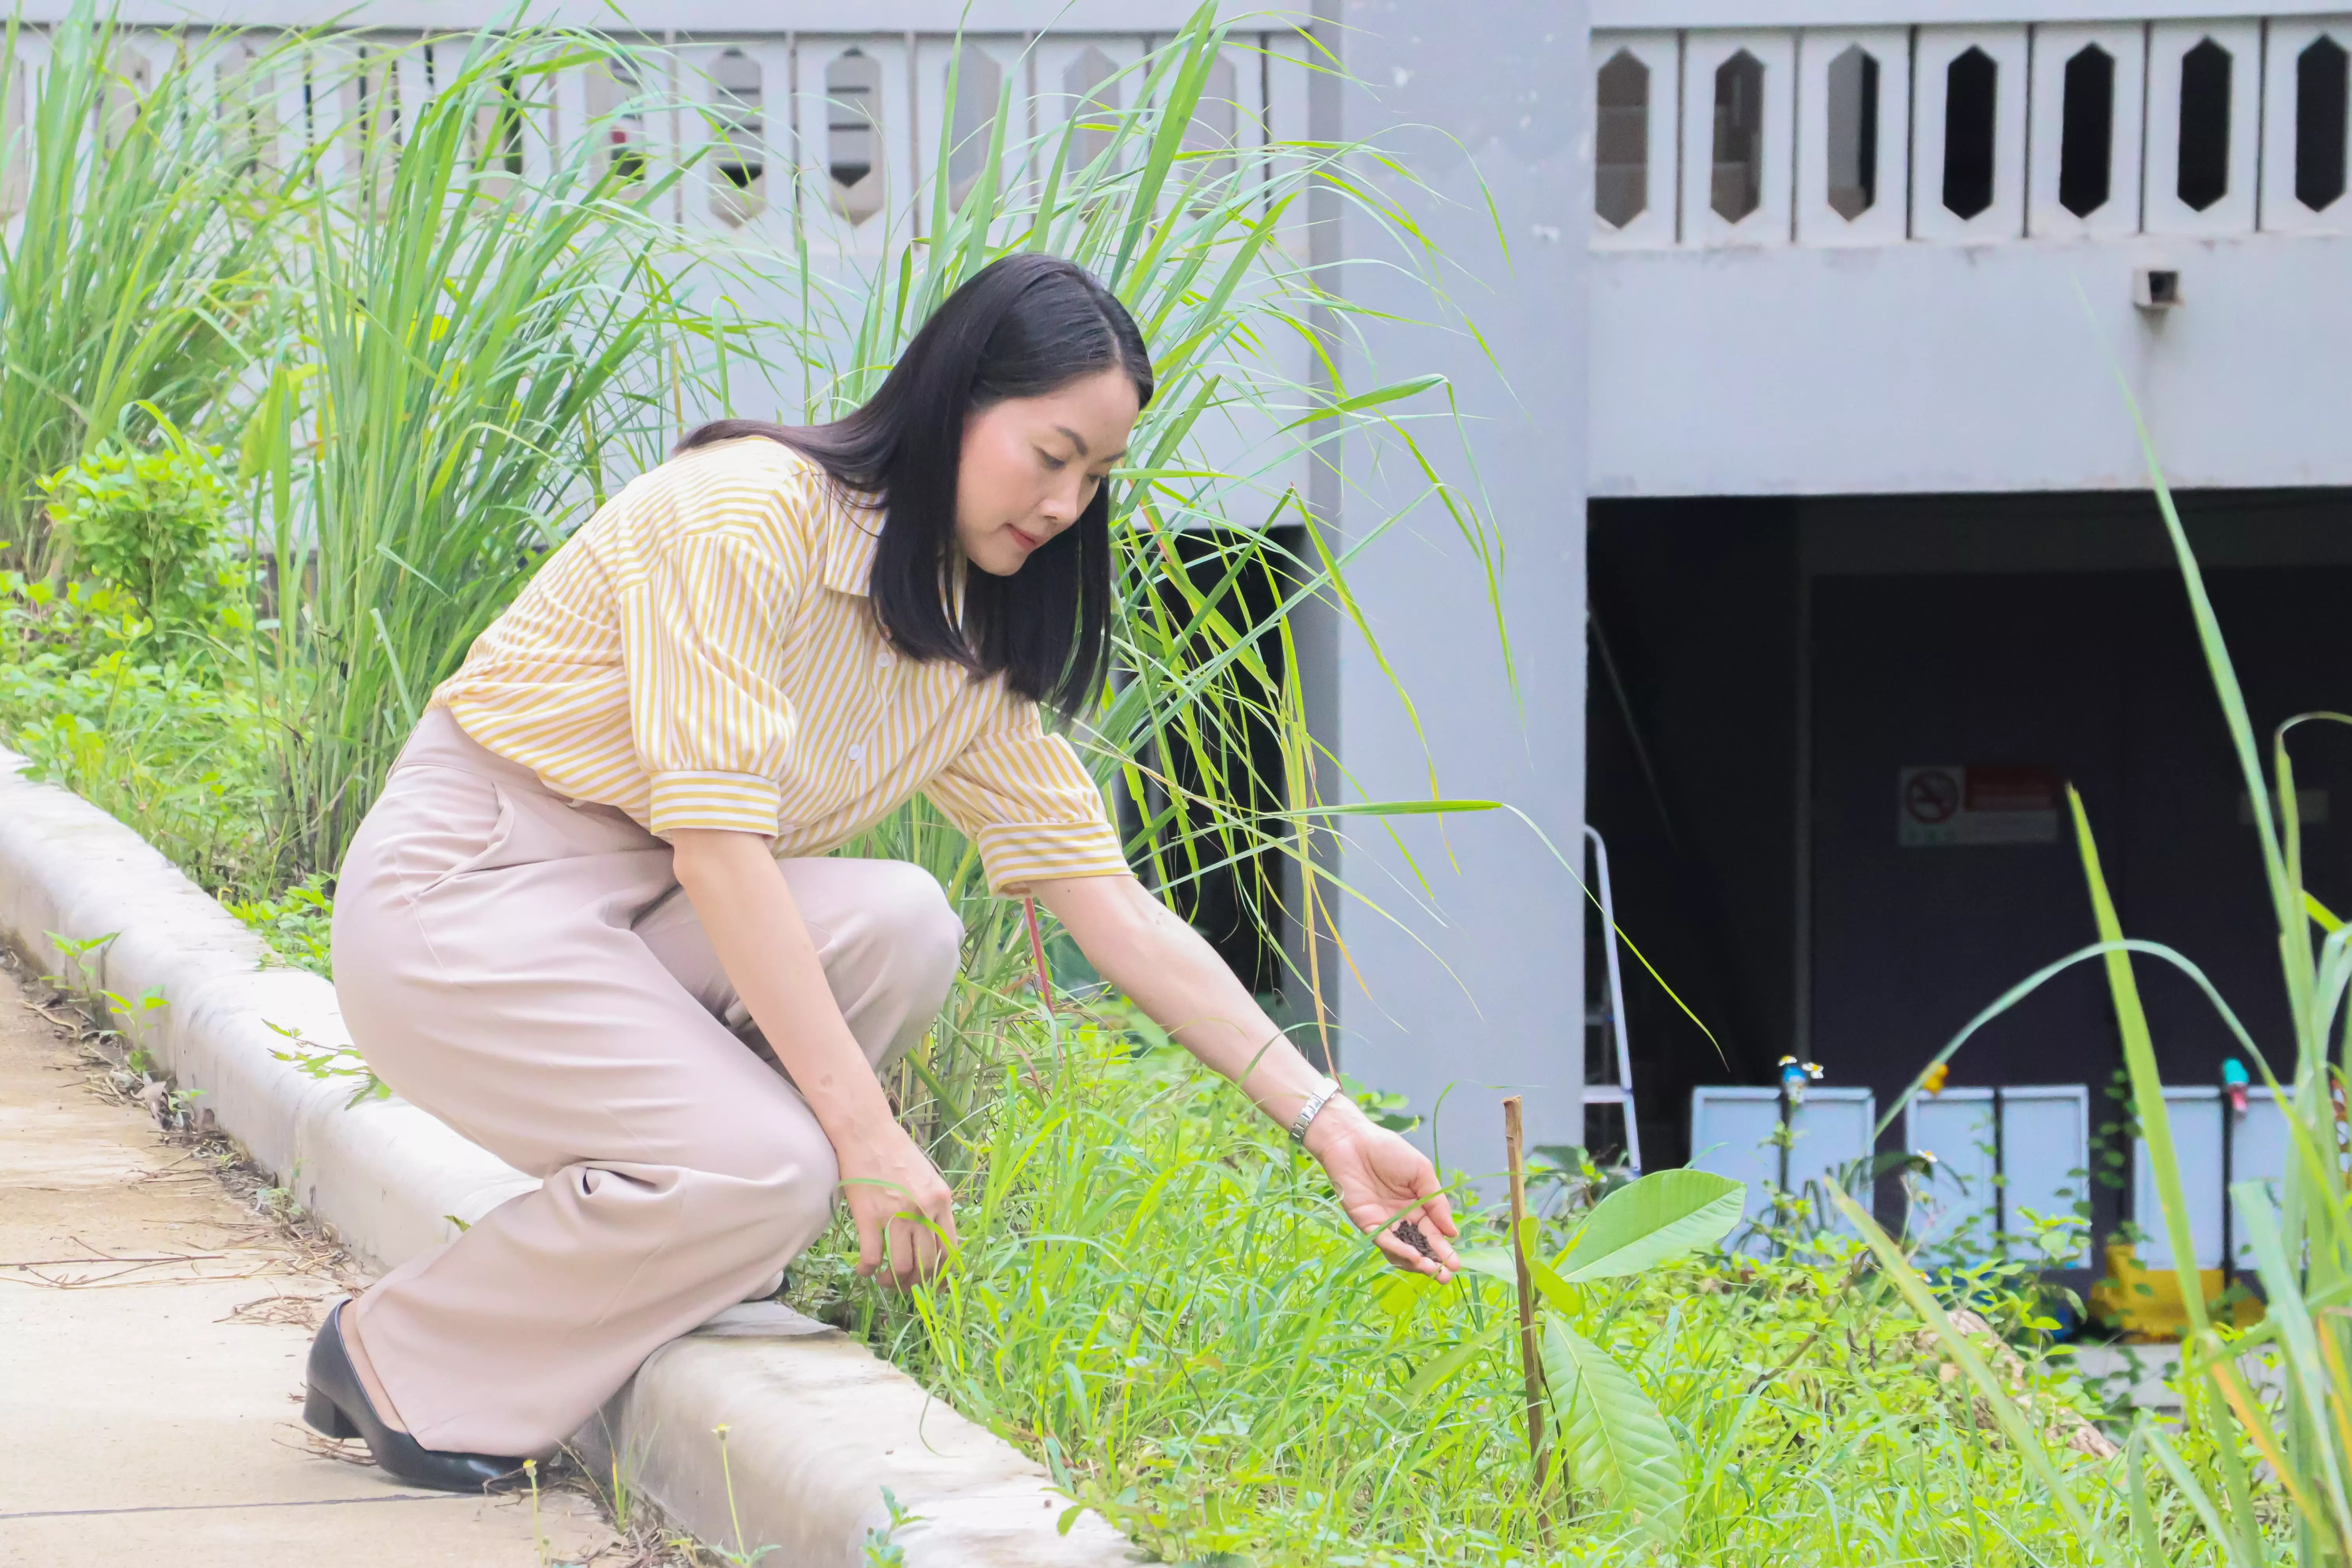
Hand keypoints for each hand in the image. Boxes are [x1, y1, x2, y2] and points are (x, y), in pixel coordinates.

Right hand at [835, 1119, 957, 1289]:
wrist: (867, 1133)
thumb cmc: (897, 1152)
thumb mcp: (929, 1177)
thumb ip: (935, 1206)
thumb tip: (934, 1241)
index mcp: (942, 1201)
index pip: (950, 1251)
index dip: (943, 1277)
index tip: (935, 1288)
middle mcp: (924, 1210)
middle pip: (927, 1264)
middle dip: (917, 1283)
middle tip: (906, 1286)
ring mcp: (896, 1214)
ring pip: (901, 1266)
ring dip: (892, 1280)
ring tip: (884, 1279)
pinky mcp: (869, 1216)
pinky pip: (871, 1256)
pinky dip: (867, 1270)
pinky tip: (864, 1270)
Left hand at [1306, 1103, 1460, 1280]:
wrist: (1353, 1140)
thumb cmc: (1389, 1150)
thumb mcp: (1421, 1172)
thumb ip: (1436, 1202)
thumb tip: (1452, 1232)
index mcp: (1417, 1206)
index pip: (1433, 1233)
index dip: (1444, 1249)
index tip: (1456, 1264)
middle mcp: (1401, 1218)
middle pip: (1419, 1246)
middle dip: (1433, 1262)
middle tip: (1446, 1275)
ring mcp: (1383, 1222)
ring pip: (1401, 1250)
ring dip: (1416, 1261)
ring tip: (1431, 1269)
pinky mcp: (1366, 1223)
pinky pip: (1383, 1241)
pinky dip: (1398, 1250)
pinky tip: (1413, 1256)